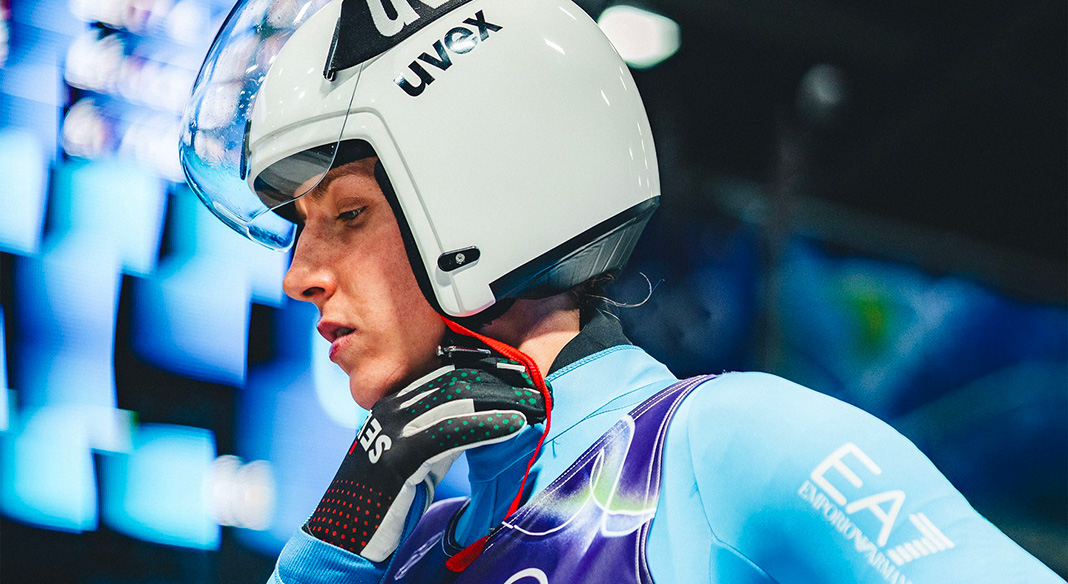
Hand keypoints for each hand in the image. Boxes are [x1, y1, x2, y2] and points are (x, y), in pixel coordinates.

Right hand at [303, 346, 548, 560]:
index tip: (518, 374)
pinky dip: (489, 426)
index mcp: (395, 403)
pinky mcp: (401, 453)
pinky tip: (516, 425)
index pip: (446, 374)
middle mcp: (393, 407)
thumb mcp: (417, 455)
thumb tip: (479, 418)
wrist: (348, 530)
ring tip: (534, 403)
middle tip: (534, 385)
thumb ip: (440, 433)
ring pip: (458, 400)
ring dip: (502, 401)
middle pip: (455, 381)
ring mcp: (394, 427)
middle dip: (498, 382)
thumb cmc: (386, 498)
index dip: (485, 372)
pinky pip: (453, 431)